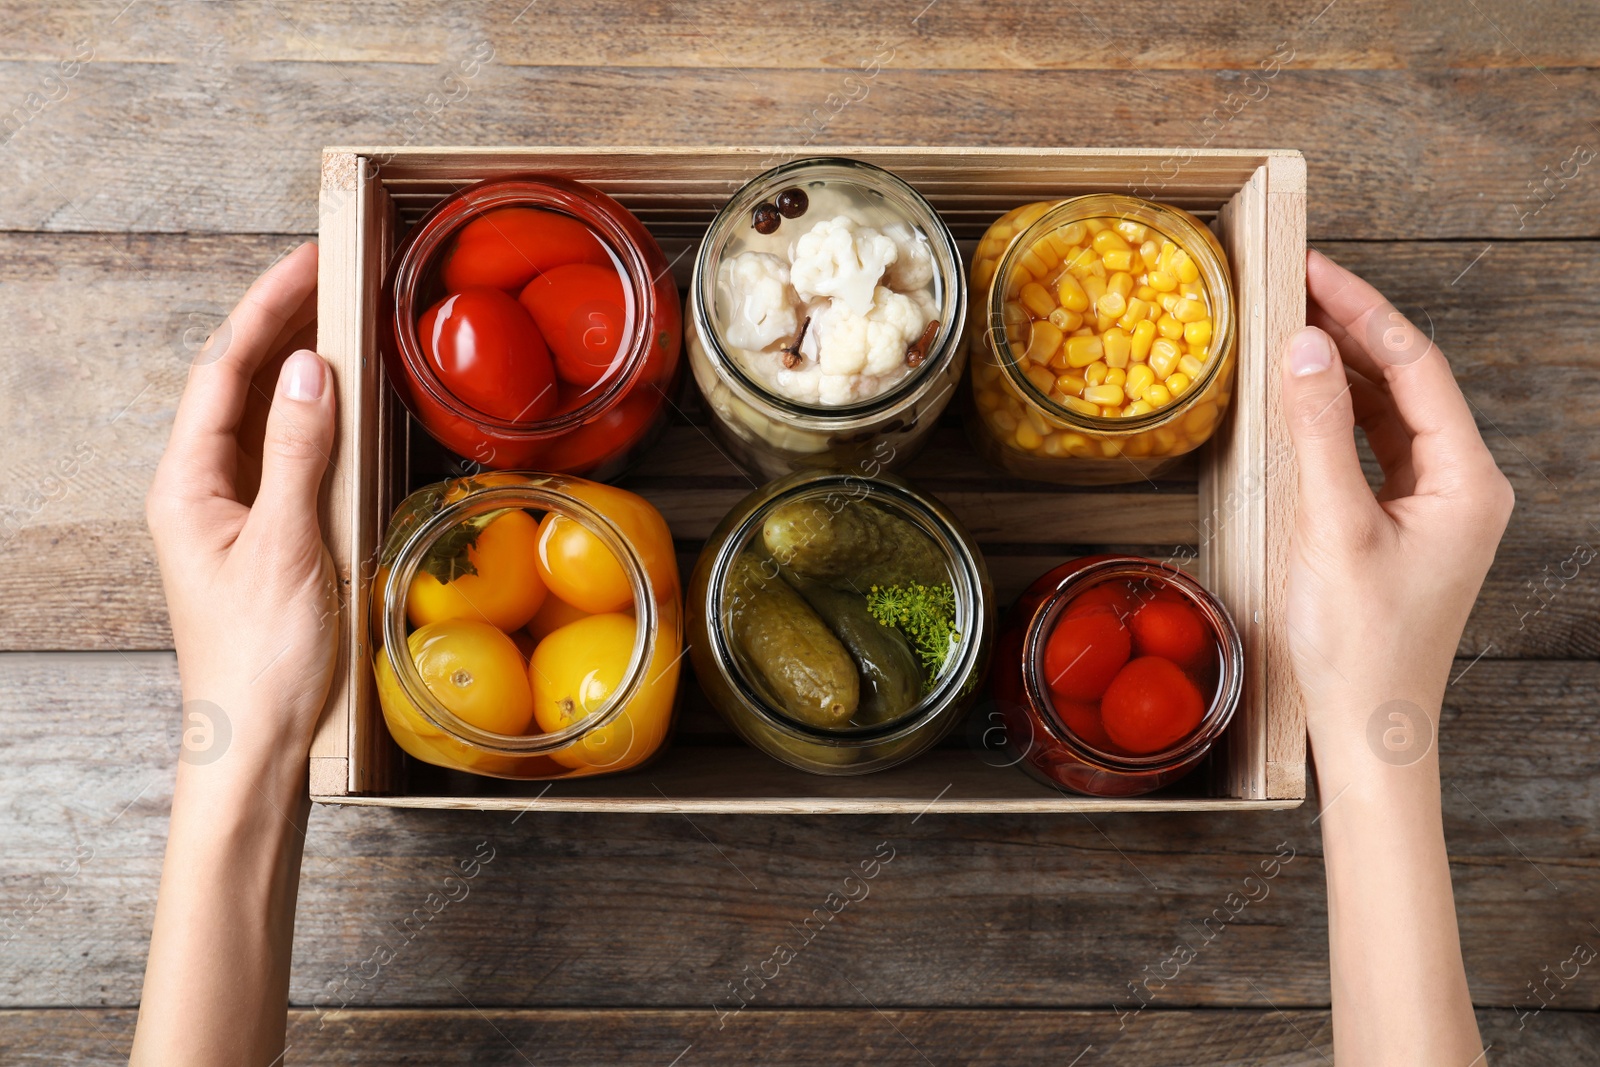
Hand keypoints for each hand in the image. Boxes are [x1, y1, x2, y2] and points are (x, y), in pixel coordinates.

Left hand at [146, 241, 338, 793]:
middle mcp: (200, 491)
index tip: (306, 260)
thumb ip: (296, 453)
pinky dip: (314, 416)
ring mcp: (231, 513)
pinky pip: (284, 455)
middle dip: (281, 322)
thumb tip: (308, 370)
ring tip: (339, 314)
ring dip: (298, 363)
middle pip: (237, 384)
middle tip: (331, 270)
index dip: (266, 309)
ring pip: (261, 416)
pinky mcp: (264, 536)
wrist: (260, 742)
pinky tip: (341, 403)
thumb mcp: (286, 546)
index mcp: (187, 486)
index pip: (223, 372)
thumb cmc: (262, 659)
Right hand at [1281, 249, 1512, 761]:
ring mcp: (1437, 506)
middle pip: (1407, 381)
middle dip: (1352, 329)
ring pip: (1390, 412)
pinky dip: (1337, 414)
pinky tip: (1303, 397)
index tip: (1312, 270)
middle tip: (1294, 284)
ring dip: (1343, 368)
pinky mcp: (1404, 525)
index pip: (1415, 367)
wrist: (1368, 728)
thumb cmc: (1357, 644)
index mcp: (1467, 480)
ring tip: (1292, 326)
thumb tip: (1304, 345)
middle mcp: (1464, 485)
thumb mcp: (1331, 529)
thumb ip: (1316, 432)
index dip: (1362, 310)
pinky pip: (1375, 448)